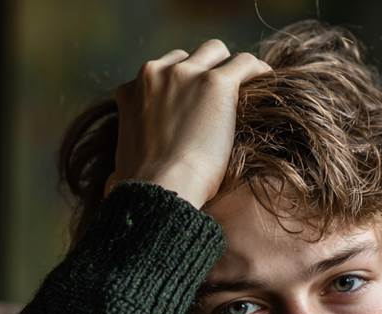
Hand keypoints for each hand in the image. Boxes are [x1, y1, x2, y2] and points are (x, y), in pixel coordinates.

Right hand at [104, 40, 271, 209]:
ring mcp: (185, 75)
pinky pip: (243, 64)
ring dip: (228, 67)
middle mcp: (154, 74)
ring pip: (214, 51)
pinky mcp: (215, 84)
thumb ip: (124, 160)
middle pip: (186, 58)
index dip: (178, 89)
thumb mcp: (121, 168)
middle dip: (202, 75)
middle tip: (220, 101)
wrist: (162, 191)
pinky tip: (266, 83)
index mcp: (130, 92)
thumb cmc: (145, 192)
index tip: (193, 107)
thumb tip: (115, 182)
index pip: (157, 74)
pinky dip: (255, 70)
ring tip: (246, 87)